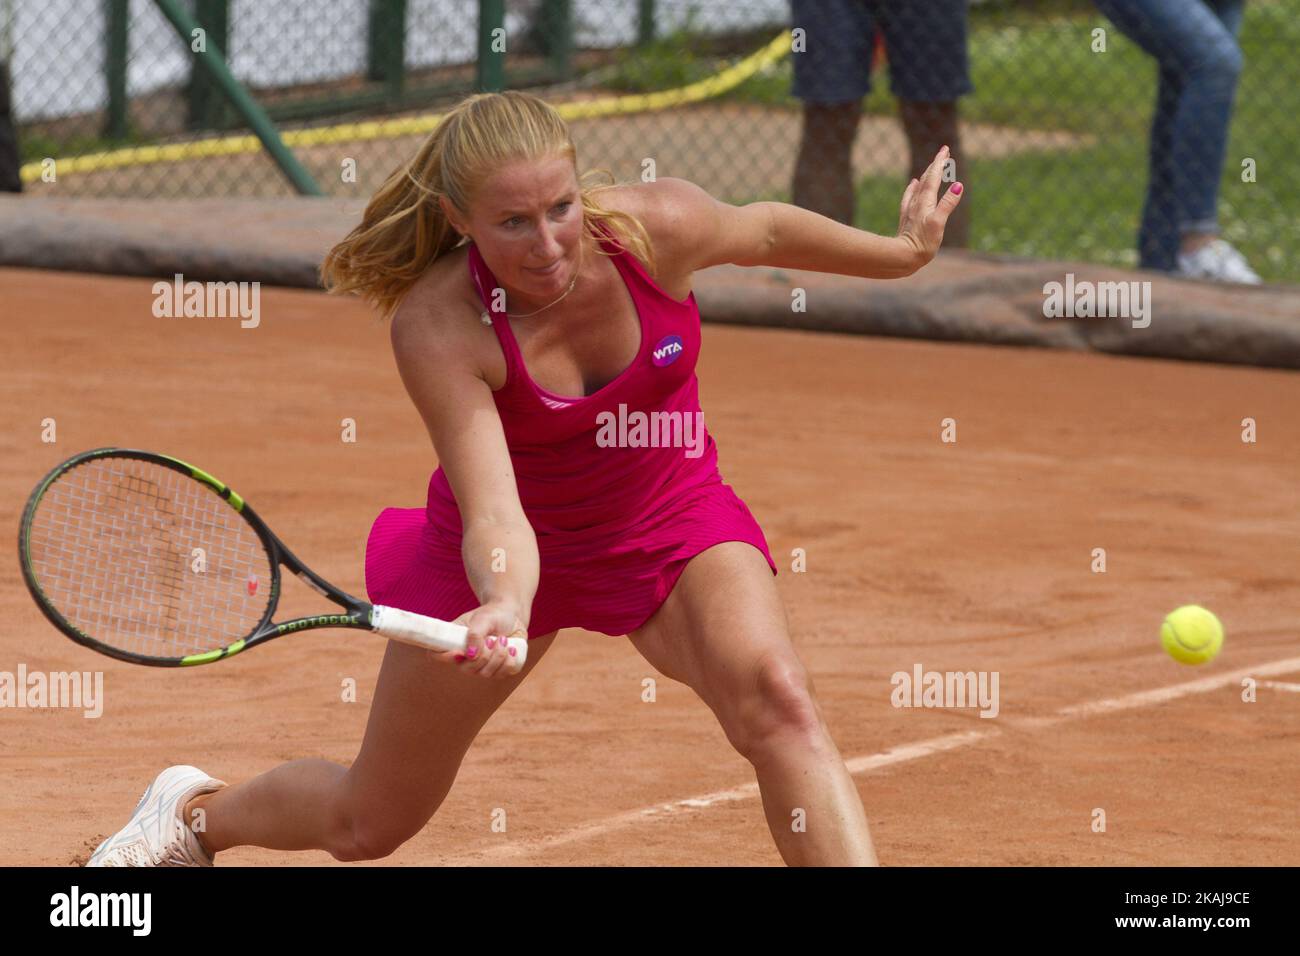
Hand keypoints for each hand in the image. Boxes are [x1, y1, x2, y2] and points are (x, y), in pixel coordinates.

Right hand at [432, 602, 527, 678]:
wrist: (512, 615)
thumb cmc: (492, 615)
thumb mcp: (482, 618)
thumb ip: (475, 634)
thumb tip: (471, 655)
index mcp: (454, 642)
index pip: (437, 655)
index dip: (444, 658)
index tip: (460, 652)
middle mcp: (465, 657)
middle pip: (466, 669)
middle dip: (483, 655)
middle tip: (493, 639)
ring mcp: (481, 666)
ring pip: (485, 674)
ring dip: (498, 656)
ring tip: (504, 640)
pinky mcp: (497, 669)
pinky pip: (501, 674)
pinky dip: (509, 661)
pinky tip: (512, 649)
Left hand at [897, 145, 963, 269]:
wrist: (902, 257)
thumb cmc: (922, 243)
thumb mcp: (939, 223)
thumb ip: (948, 204)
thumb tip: (958, 185)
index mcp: (926, 202)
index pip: (934, 177)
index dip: (940, 162)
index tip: (945, 149)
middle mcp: (917, 203)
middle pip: (927, 179)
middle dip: (935, 165)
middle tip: (943, 153)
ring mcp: (911, 210)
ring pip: (919, 186)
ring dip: (927, 175)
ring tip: (932, 166)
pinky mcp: (907, 218)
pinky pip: (910, 197)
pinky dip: (913, 188)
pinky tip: (913, 184)